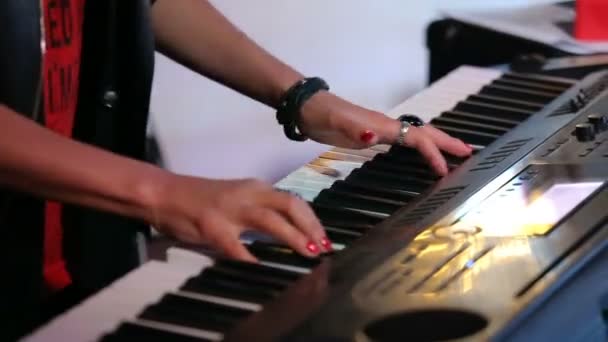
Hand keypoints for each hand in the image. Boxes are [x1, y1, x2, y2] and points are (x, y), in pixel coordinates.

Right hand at [147, 175, 328, 261]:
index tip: (324, 238)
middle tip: (323, 247)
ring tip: (308, 252)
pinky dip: (253, 260)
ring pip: (271, 221)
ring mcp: (230, 210)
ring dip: (293, 238)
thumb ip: (261, 211)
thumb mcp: (237, 200)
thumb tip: (290, 231)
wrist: (164, 193)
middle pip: (290, 205)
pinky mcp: (212, 226)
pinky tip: (263, 270)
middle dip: (311, 227)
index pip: (293, 201)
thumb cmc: (200, 199)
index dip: (313, 220)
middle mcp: (248, 194)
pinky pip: (238, 247)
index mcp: (256, 188)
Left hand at [298, 91, 472, 175]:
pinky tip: (419, 153)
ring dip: (437, 143)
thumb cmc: (320, 115)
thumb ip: (354, 129)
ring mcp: (380, 129)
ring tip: (454, 153)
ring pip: (416, 135)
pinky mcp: (372, 134)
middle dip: (447, 143)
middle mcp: (386, 125)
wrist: (305, 107)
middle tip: (469, 153)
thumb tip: (375, 135)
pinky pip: (404, 140)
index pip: (417, 138)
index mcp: (382, 125)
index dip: (432, 153)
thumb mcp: (334, 123)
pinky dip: (419, 146)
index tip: (443, 171)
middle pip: (424, 132)